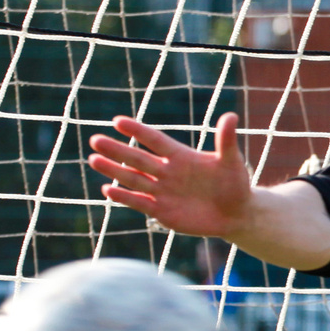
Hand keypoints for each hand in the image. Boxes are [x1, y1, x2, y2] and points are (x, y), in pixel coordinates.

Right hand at [90, 113, 255, 239]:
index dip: (138, 131)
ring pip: (133, 179)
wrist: (236, 214)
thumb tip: (231, 116)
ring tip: (93, 160)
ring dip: (114, 170)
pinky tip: (108, 189)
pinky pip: (139, 202)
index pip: (155, 140)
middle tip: (95, 140)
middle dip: (117, 150)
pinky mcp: (162, 211)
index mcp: (181, 156)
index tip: (118, 121)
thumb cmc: (235, 184)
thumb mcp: (231, 161)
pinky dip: (124, 197)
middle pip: (138, 159)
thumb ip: (226, 141)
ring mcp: (163, 191)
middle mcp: (167, 172)